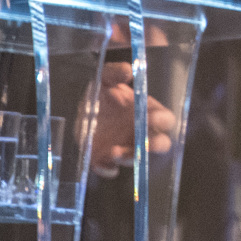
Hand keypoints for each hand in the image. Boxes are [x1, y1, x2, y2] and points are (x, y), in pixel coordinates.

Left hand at [88, 60, 178, 175]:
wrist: (74, 107)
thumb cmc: (98, 92)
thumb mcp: (104, 77)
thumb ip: (115, 72)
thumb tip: (128, 70)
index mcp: (146, 112)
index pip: (165, 120)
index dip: (163, 121)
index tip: (154, 118)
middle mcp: (140, 132)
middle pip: (160, 144)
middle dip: (155, 145)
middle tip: (144, 143)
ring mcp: (124, 147)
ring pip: (136, 159)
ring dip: (129, 157)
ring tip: (114, 151)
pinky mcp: (105, 159)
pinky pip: (111, 170)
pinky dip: (108, 169)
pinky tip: (101, 163)